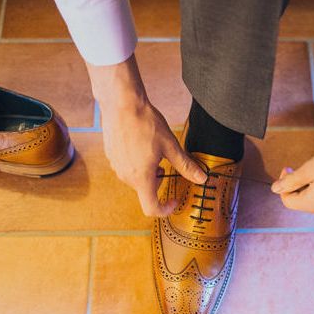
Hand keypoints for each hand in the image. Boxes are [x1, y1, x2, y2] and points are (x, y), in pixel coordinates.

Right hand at [87, 55, 205, 215]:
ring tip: (152, 150)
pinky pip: (126, 167)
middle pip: (145, 190)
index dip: (165, 209)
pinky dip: (136, 163)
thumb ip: (185, 166)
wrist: (121, 104)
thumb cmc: (145, 123)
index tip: (173, 200)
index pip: (151, 208)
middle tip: (165, 162)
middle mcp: (126, 176)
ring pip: (135, 178)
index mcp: (141, 177)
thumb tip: (202, 178)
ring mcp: (116, 167)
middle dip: (158, 181)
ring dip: (147, 171)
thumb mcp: (170, 145)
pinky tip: (140, 143)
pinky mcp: (111, 157)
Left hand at [271, 89, 313, 212]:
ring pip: (313, 195)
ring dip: (308, 181)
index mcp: (312, 204)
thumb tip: (275, 188)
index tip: (287, 168)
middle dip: (295, 183)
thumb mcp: (309, 169)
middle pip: (300, 199)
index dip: (283, 185)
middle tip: (298, 166)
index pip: (287, 201)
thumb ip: (291, 181)